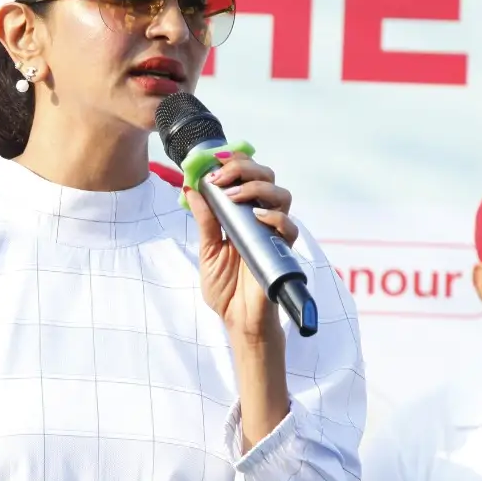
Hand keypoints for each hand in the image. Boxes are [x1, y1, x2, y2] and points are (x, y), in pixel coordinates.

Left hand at [184, 152, 298, 338]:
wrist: (238, 319)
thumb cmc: (226, 288)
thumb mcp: (208, 250)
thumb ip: (205, 220)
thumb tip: (191, 188)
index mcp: (243, 214)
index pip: (246, 176)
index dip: (235, 162)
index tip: (214, 161)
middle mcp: (262, 218)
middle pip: (267, 177)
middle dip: (244, 168)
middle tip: (220, 176)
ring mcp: (274, 233)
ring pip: (281, 194)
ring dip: (256, 187)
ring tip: (233, 196)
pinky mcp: (283, 251)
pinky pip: (289, 227)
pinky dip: (275, 217)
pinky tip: (257, 217)